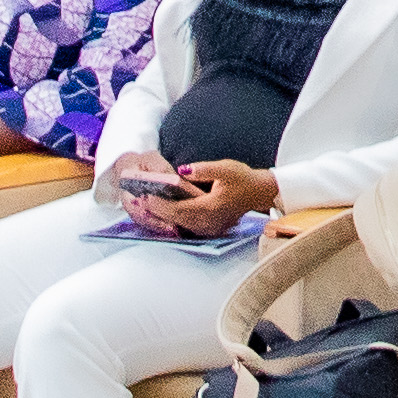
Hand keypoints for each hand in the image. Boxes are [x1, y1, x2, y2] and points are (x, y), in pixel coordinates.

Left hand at [124, 155, 277, 239]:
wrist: (258, 192)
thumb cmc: (242, 179)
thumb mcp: (223, 168)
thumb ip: (201, 169)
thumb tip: (181, 171)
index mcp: (210, 208)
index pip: (179, 210)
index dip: (161, 205)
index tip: (146, 196)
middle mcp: (208, 222)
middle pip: (175, 220)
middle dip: (156, 210)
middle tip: (139, 200)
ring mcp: (208, 228)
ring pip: (179, 225)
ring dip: (162, 216)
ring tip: (146, 204)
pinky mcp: (208, 229)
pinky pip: (185, 226)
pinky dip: (172, 219)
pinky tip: (162, 210)